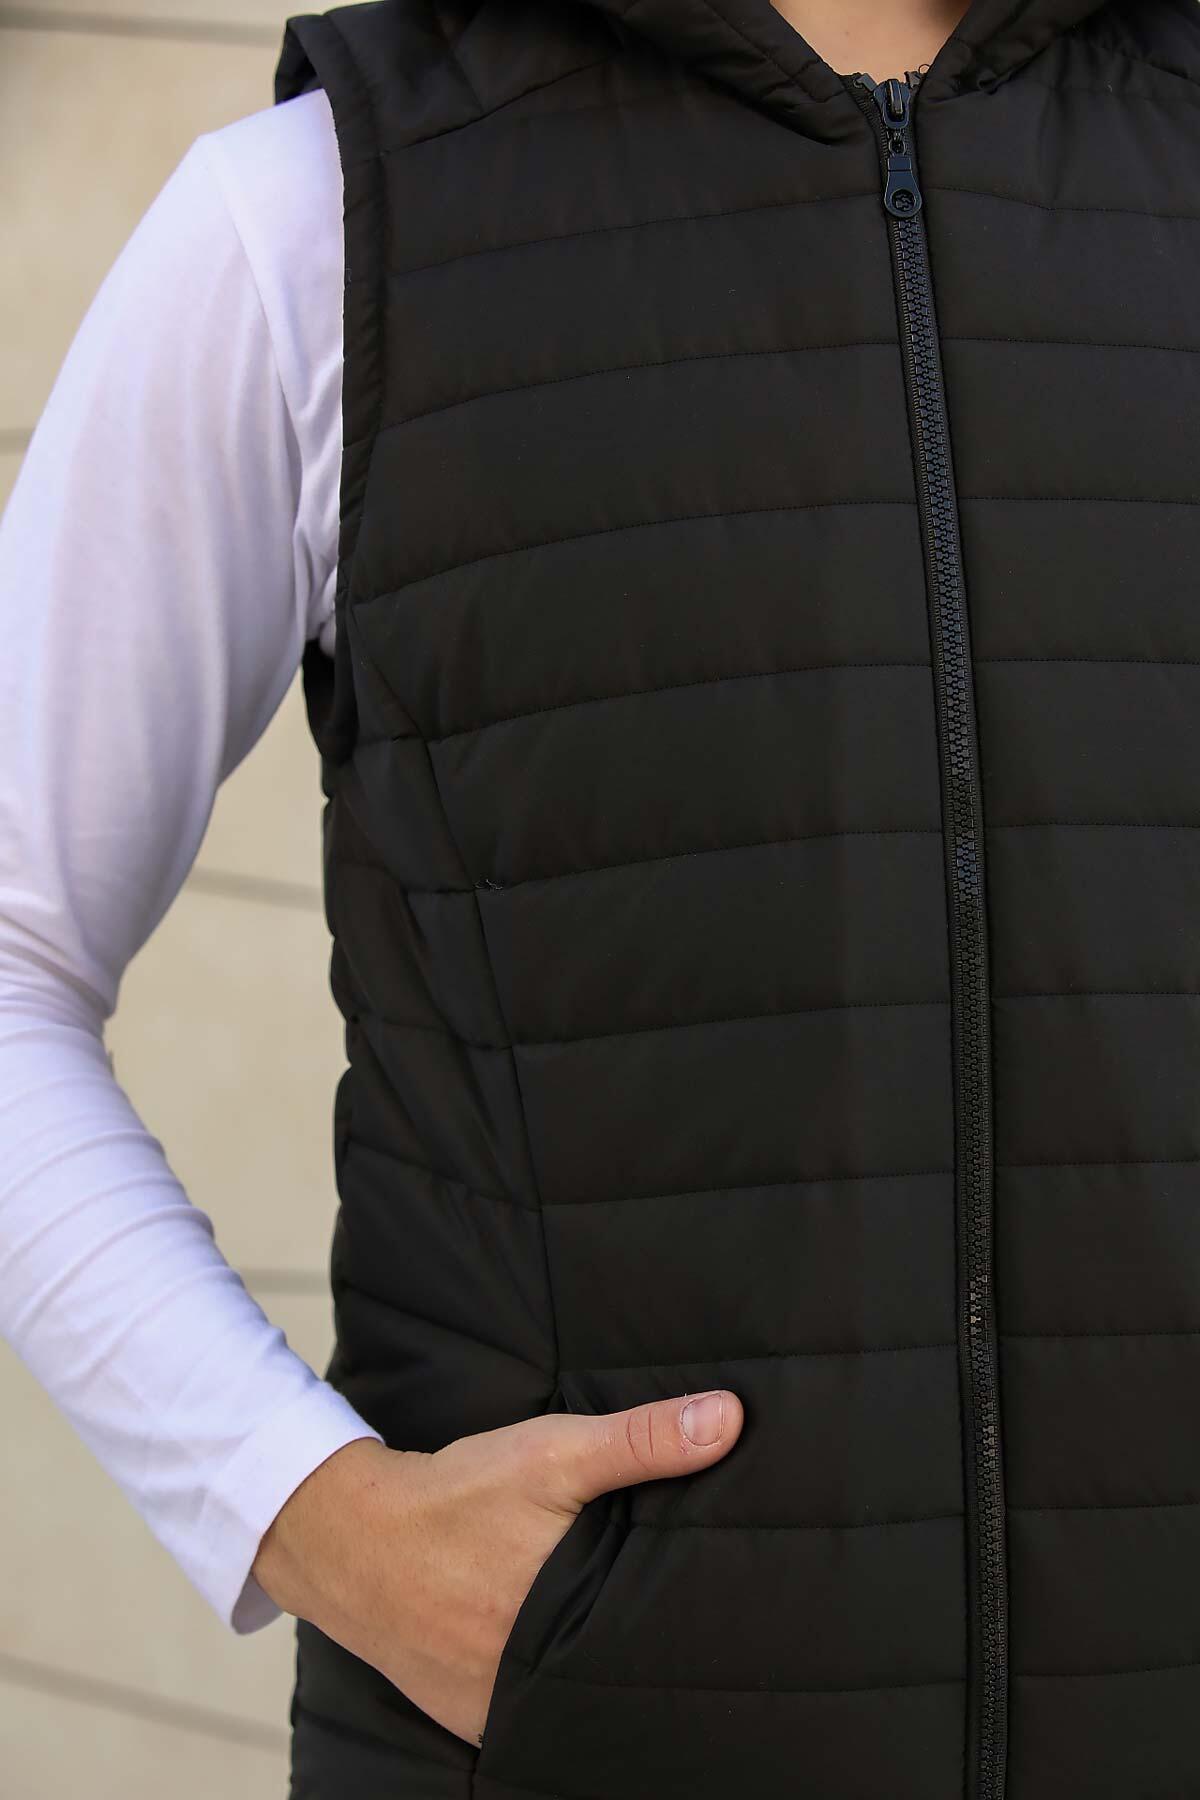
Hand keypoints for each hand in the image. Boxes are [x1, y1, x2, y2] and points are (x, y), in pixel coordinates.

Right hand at [251, 1388, 742, 1745]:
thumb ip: (642, 1439)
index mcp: (570, 1621)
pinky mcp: (475, 1718)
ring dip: (598, 1676)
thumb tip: (730, 1419)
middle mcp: (537, 1678)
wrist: (350, 1541)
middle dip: (648, 1652)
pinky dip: (551, 1693)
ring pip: (575, 1700)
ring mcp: (503, 1708)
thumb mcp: (553, 1454)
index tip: (728, 1614)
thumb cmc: (456, 1496)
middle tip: (688, 1630)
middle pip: (618, 1673)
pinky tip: (570, 1666)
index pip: (660, 1642)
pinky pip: (531, 1717)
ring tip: (631, 1646)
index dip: (696, 1630)